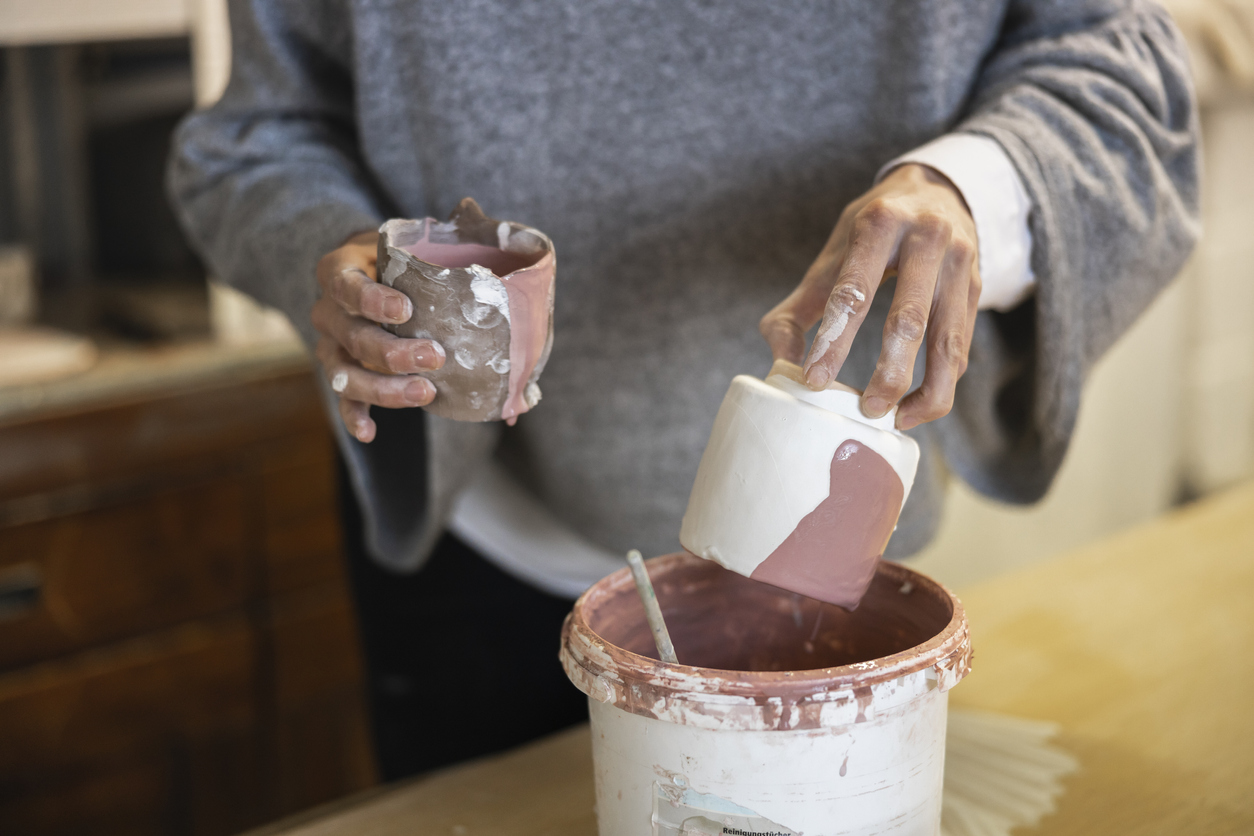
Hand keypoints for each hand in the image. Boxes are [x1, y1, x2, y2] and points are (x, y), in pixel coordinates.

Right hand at [312, 231, 444, 442]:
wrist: (373, 273)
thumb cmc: (405, 260)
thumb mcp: (419, 244)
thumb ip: (455, 251)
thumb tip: (519, 268)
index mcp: (340, 269)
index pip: (346, 284)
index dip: (372, 299)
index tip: (406, 310)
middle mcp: (329, 310)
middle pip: (353, 336)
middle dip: (393, 352)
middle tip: (435, 357)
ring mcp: (331, 345)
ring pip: (346, 374)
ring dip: (384, 387)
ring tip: (424, 393)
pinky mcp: (342, 373)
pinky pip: (342, 400)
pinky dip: (353, 416)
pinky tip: (370, 432)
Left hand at [760, 164, 980, 430]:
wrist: (938, 190)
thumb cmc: (875, 228)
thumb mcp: (834, 251)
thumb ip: (799, 304)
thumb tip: (780, 360)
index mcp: (880, 223)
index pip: (853, 291)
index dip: (833, 340)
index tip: (814, 379)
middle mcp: (927, 238)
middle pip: (908, 319)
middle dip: (888, 372)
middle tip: (865, 409)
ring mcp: (960, 264)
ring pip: (947, 340)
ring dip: (924, 389)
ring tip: (896, 419)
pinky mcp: (978, 288)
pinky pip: (961, 346)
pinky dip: (941, 382)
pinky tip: (916, 405)